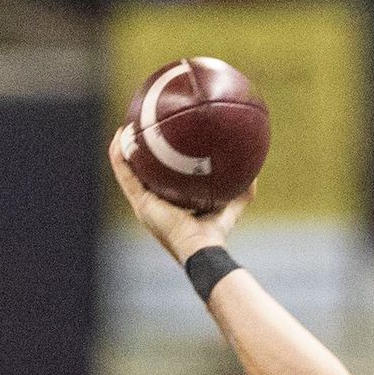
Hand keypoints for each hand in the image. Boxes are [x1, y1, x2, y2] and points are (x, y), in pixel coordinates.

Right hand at [107, 127, 253, 264]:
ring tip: (126, 125)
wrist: (200, 249)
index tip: (158, 140)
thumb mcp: (229, 208)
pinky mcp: (138, 201)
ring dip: (123, 146)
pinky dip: (119, 154)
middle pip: (140, 172)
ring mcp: (142, 203)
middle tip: (140, 127)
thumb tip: (255, 175)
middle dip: (137, 151)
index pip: (158, 179)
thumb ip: (241, 194)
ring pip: (126, 168)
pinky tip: (121, 135)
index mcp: (168, 204)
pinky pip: (123, 172)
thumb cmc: (214, 235)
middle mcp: (152, 203)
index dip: (156, 161)